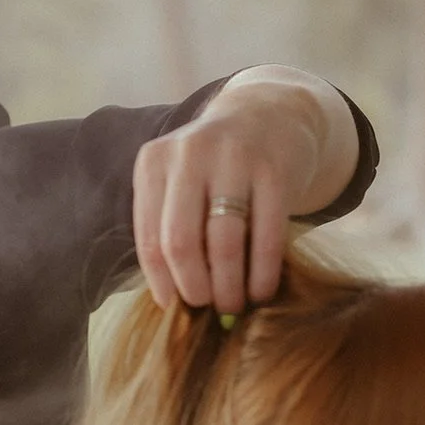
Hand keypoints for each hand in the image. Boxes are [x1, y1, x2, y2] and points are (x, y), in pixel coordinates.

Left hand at [132, 72, 355, 313]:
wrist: (269, 116)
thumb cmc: (214, 166)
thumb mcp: (178, 180)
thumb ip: (169, 225)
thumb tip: (171, 300)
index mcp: (154, 162)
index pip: (150, 237)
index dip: (162, 282)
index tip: (174, 309)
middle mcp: (189, 155)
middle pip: (181, 241)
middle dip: (193, 287)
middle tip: (206, 308)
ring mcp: (234, 159)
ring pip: (224, 242)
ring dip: (228, 286)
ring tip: (234, 306)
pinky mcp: (274, 170)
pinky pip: (267, 235)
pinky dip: (263, 272)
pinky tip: (262, 290)